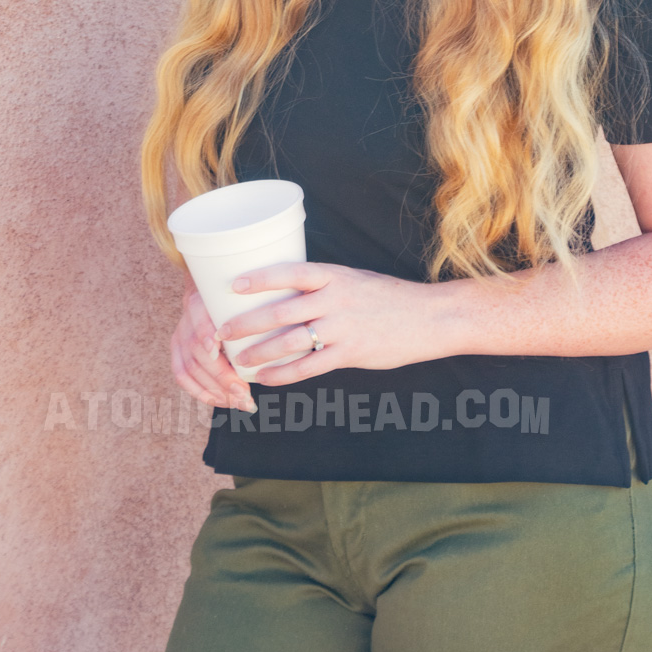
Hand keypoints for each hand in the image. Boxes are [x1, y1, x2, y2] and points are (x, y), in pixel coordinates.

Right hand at [172, 273, 257, 413]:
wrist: (211, 285)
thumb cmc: (240, 292)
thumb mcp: (249, 291)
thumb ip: (265, 304)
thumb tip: (298, 327)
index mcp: (203, 298)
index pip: (200, 319)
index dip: (207, 336)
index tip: (223, 353)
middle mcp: (187, 317)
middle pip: (197, 351)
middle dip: (221, 376)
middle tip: (245, 392)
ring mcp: (180, 334)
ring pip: (189, 368)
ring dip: (214, 389)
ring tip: (240, 401)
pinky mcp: (177, 348)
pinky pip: (181, 375)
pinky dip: (200, 392)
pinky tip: (221, 401)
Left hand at [215, 261, 458, 385]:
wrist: (430, 318)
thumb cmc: (390, 298)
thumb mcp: (356, 280)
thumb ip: (325, 287)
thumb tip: (289, 296)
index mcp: (335, 275)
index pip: (289, 272)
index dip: (259, 279)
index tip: (233, 285)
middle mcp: (335, 299)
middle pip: (279, 312)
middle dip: (245, 324)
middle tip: (221, 333)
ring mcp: (342, 327)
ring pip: (289, 342)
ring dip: (259, 353)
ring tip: (240, 361)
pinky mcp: (350, 353)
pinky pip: (308, 367)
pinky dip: (283, 374)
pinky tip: (267, 379)